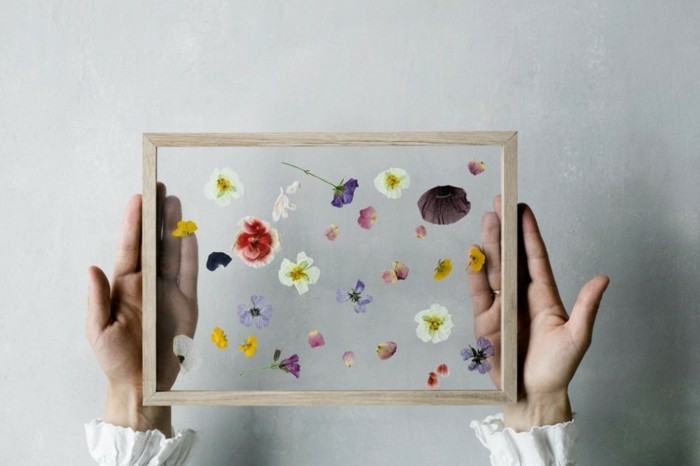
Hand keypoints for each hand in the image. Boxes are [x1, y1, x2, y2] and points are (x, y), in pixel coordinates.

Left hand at [86, 184, 197, 433]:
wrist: (145, 383)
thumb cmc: (117, 359)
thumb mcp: (100, 332)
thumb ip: (98, 300)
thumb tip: (92, 268)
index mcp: (125, 285)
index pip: (131, 247)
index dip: (134, 222)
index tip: (139, 197)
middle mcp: (148, 282)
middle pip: (154, 242)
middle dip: (157, 215)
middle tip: (161, 189)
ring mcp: (169, 290)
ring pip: (173, 252)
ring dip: (175, 228)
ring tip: (176, 203)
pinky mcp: (188, 302)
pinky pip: (190, 273)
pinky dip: (191, 253)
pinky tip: (190, 233)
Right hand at [468, 196, 608, 430]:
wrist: (532, 395)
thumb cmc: (557, 368)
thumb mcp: (577, 337)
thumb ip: (586, 307)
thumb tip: (603, 278)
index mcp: (544, 295)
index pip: (535, 257)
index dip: (529, 232)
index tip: (522, 208)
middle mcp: (521, 296)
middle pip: (510, 257)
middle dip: (505, 230)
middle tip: (499, 204)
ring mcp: (501, 307)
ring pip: (493, 269)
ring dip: (490, 246)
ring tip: (487, 221)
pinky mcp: (485, 321)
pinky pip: (478, 293)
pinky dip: (474, 274)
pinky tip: (473, 255)